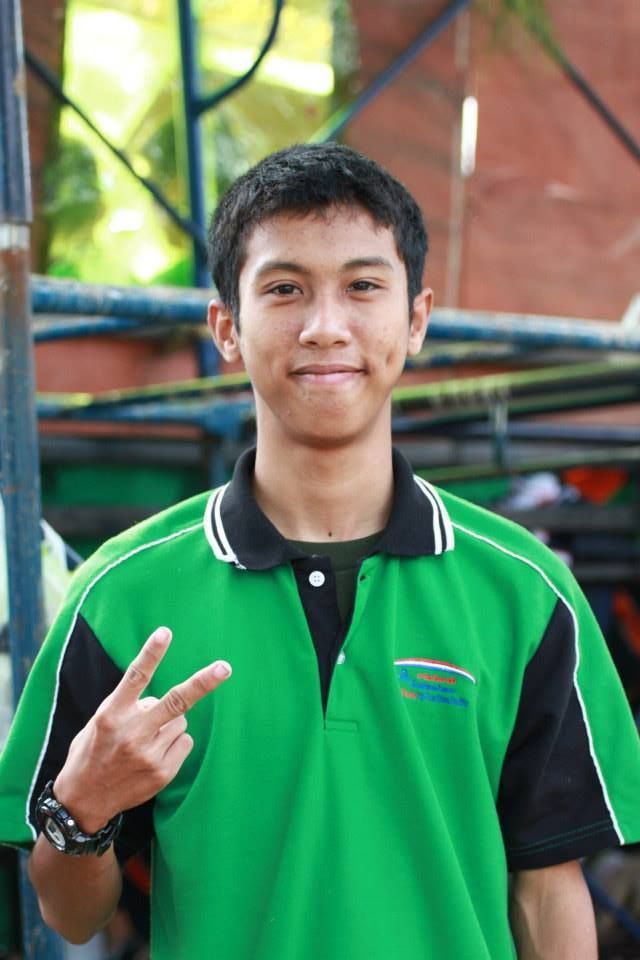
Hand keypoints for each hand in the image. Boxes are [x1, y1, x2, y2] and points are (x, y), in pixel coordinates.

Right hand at [53, 626, 231, 832]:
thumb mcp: (100, 721)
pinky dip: (175, 743)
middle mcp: (132, 732)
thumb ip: (129, 706)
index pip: (135, 677)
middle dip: (203, 683)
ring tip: (146, 739)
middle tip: (224, 668)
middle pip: (176, 701)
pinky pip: (184, 742)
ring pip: (181, 721)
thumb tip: (160, 700)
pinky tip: (154, 754)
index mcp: (112, 713)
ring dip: (170, 724)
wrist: (84, 799)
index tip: (165, 632)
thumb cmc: (93, 750)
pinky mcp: (163, 771)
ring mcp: (149, 754)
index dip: (151, 653)